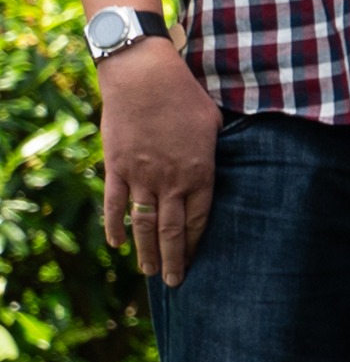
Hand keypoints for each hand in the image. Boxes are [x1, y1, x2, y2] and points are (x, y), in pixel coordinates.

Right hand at [95, 39, 220, 280]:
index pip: (199, 220)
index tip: (194, 262)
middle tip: (175, 282)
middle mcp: (171, 180)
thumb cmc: (185, 96)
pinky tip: (118, 244)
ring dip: (146, 251)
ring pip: (144, 224)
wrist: (143, 78)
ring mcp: (141, 176)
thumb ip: (216, 153)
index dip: (195, 244)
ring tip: (149, 273)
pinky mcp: (116, 167)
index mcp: (200, 173)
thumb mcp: (215, 125)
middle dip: (174, 260)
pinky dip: (115, 226)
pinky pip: (114, 204)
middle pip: (172, 231)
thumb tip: (222, 165)